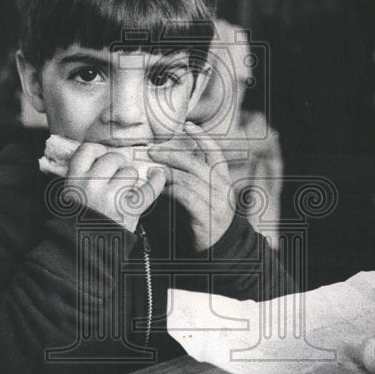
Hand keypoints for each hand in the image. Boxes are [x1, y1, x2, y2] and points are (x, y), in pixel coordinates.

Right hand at [65, 143, 165, 231]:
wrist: (84, 251)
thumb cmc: (79, 224)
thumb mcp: (71, 197)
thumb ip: (83, 178)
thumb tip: (104, 158)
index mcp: (74, 180)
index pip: (88, 150)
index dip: (98, 150)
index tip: (103, 156)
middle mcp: (92, 184)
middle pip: (113, 158)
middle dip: (118, 165)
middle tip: (116, 177)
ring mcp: (112, 197)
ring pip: (130, 171)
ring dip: (130, 179)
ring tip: (125, 190)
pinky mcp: (129, 209)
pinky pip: (149, 189)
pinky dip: (157, 181)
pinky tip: (157, 174)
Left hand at [147, 122, 233, 249]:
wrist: (217, 249)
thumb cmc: (203, 218)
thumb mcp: (201, 194)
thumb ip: (188, 178)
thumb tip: (163, 162)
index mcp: (223, 178)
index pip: (215, 151)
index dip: (202, 136)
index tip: (187, 124)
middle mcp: (223, 188)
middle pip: (196, 163)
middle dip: (172, 154)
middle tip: (151, 151)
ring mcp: (218, 202)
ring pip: (189, 179)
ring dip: (167, 173)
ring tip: (151, 170)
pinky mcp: (208, 216)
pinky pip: (187, 197)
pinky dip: (171, 190)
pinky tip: (160, 189)